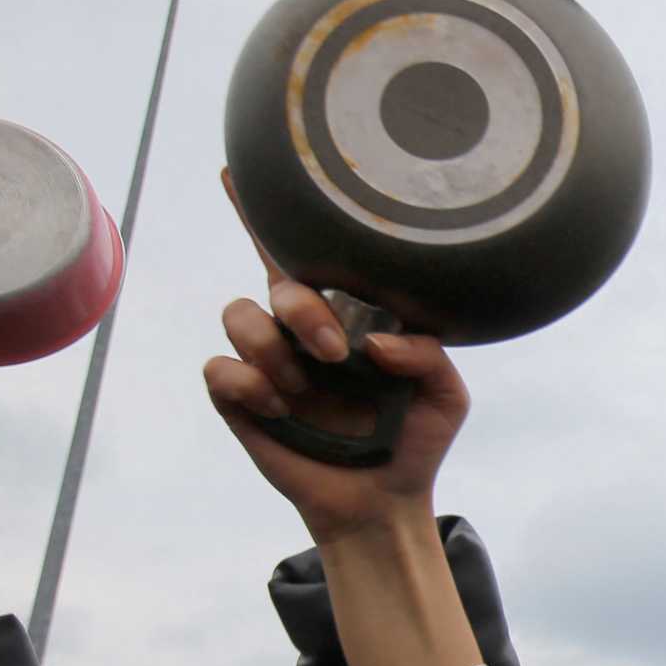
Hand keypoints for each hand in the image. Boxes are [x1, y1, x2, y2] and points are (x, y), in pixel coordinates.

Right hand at [206, 169, 467, 541]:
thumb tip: (373, 340)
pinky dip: (247, 384)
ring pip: (238, 315)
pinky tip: (277, 409)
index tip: (243, 164)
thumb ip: (427, 353)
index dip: (271, 208)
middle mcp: (300, 330)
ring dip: (273, 350)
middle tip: (336, 353)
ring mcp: (267, 363)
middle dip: (303, 309)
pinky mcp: (240, 400)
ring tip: (305, 390)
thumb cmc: (415, 438)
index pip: (306, 250)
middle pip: (277, 279)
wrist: (386, 501)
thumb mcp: (446, 394)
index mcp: (347, 314)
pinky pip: (219, 368)